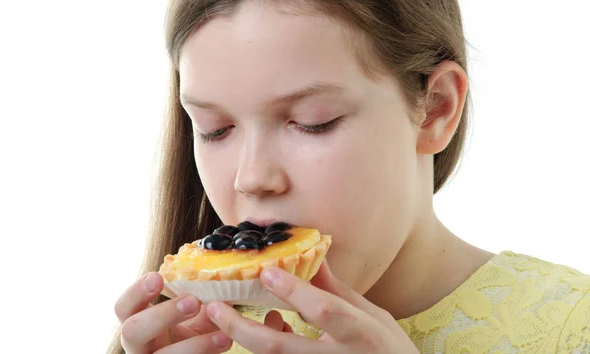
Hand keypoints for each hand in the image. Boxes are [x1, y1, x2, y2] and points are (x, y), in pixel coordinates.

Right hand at [114, 272, 231, 353]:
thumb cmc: (192, 332)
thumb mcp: (194, 313)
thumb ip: (201, 295)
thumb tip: (221, 274)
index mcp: (138, 320)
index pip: (124, 306)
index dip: (136, 292)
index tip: (158, 277)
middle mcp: (138, 343)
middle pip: (132, 331)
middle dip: (162, 315)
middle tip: (193, 302)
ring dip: (193, 344)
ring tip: (222, 331)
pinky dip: (206, 351)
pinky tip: (225, 340)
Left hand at [205, 261, 418, 352]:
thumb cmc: (389, 348)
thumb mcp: (371, 314)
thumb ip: (338, 291)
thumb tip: (313, 257)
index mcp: (359, 332)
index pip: (323, 310)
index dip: (294, 291)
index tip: (266, 270)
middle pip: (280, 349)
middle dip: (242, 328)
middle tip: (213, 307)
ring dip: (245, 338)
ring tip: (222, 314)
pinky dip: (267, 343)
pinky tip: (268, 325)